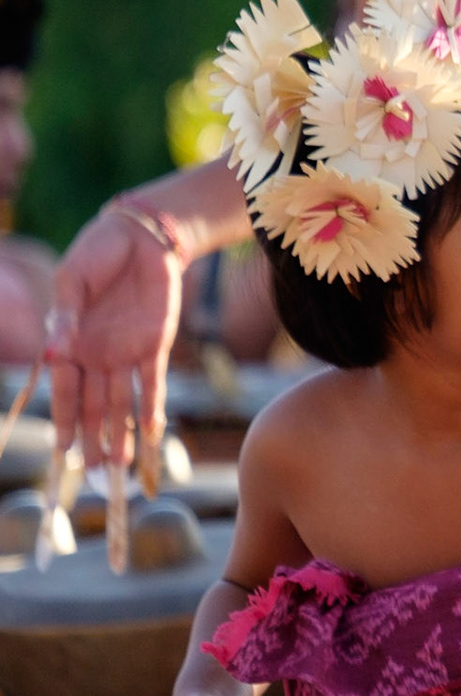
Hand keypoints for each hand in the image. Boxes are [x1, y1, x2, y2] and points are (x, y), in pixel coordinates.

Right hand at [48, 208, 183, 466]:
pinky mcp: (157, 343)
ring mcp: (127, 352)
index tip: (62, 452)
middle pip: (94, 406)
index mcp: (70, 344)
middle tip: (93, 476)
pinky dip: (152, 407)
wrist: (141, 235)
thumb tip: (53, 353)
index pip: (66, 392)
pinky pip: (154, 381)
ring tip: (119, 468)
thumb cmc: (97, 254)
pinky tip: (151, 433)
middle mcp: (97, 355)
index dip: (65, 421)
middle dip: (93, 440)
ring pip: (122, 402)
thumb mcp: (74, 282)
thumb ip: (66, 319)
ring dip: (121, 434)